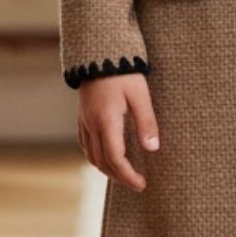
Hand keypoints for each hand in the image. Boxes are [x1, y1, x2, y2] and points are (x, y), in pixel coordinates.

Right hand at [77, 71, 158, 189]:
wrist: (99, 52)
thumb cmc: (123, 72)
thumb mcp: (140, 95)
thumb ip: (146, 122)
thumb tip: (153, 148)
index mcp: (106, 121)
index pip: (115, 159)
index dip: (128, 175)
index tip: (142, 184)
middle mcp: (92, 125)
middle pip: (102, 162)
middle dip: (119, 176)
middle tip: (136, 183)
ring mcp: (85, 121)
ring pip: (91, 155)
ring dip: (107, 169)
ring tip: (124, 174)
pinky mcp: (83, 116)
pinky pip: (86, 144)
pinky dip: (97, 156)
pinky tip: (107, 156)